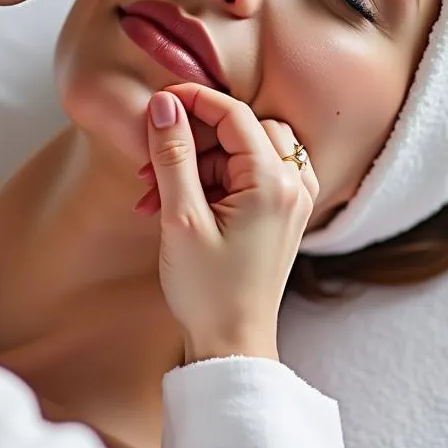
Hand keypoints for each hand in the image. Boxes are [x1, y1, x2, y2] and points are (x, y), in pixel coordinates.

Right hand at [137, 85, 318, 363]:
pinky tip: (188, 200)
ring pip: (247, 148)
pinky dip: (221, 176)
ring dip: (203, 161)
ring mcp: (294, 200)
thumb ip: (174, 155)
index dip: (194, 101)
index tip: (159, 102)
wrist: (232, 346)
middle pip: (243, 128)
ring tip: (161, 194)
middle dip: (195, 138)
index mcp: (273, 183)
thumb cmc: (207, 291)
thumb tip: (165, 104)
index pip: (235, 114)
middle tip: (153, 165)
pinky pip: (256, 171)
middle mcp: (294, 185)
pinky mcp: (285, 213)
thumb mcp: (180, 218)